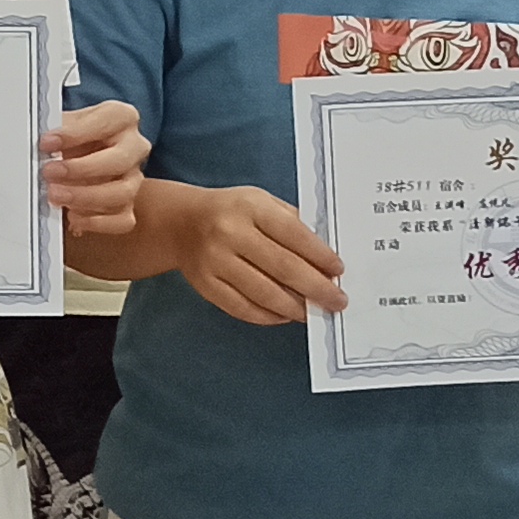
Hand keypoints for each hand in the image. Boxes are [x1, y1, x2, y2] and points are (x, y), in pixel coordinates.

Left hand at [41, 100, 148, 235]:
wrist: (84, 161)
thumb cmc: (73, 138)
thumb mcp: (64, 124)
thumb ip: (54, 129)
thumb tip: (31, 140)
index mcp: (121, 118)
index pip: (108, 120)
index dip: (76, 133)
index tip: (46, 142)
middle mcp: (133, 147)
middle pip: (119, 160)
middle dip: (81, 168)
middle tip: (49, 172)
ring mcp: (133, 179)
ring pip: (121, 193)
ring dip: (85, 197)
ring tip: (55, 196)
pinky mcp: (128, 207)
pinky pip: (121, 220)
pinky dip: (95, 221)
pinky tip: (73, 217)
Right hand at [164, 183, 344, 324]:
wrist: (180, 222)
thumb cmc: (230, 212)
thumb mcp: (262, 202)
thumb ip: (292, 224)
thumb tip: (326, 259)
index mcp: (250, 207)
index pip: (294, 234)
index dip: (321, 256)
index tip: (338, 271)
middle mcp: (230, 232)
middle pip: (283, 267)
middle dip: (317, 288)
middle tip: (336, 301)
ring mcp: (215, 260)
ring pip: (264, 293)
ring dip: (295, 307)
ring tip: (313, 311)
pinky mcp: (206, 285)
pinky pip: (243, 308)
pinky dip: (269, 316)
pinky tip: (284, 314)